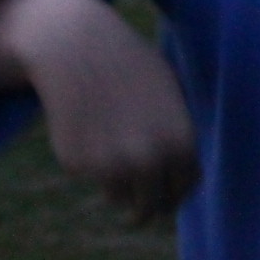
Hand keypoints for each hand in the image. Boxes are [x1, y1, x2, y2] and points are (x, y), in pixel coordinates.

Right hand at [0, 0, 199, 222]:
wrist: (76, 47)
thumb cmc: (127, 66)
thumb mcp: (168, 94)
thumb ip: (176, 136)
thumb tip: (183, 179)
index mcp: (180, 142)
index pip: (184, 188)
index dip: (176, 194)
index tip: (167, 196)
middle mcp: (148, 160)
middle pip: (151, 208)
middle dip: (147, 211)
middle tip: (140, 212)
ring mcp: (111, 165)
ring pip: (119, 198)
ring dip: (117, 184)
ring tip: (109, 143)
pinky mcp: (77, 164)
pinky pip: (89, 174)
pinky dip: (88, 160)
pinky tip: (84, 126)